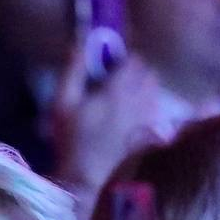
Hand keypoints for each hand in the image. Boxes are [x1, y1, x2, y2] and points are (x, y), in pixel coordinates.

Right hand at [51, 49, 169, 219]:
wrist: (84, 177)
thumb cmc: (70, 139)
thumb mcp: (62, 102)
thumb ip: (73, 70)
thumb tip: (80, 41)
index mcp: (118, 90)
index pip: (134, 61)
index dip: (125, 57)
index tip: (113, 60)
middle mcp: (138, 101)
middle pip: (148, 74)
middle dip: (137, 70)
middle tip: (119, 75)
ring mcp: (145, 119)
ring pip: (155, 92)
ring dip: (145, 86)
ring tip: (128, 92)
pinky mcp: (147, 135)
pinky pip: (157, 112)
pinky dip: (151, 106)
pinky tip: (138, 112)